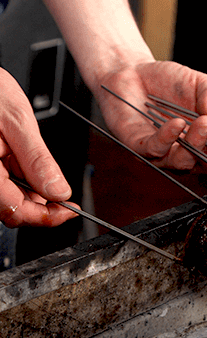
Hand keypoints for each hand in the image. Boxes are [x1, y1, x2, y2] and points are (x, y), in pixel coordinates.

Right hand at [0, 68, 79, 227]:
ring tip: (49, 183)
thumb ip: (37, 160)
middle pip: (10, 210)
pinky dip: (18, 185)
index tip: (70, 210)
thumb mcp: (17, 120)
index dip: (47, 217)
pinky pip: (0, 185)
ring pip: (5, 200)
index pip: (16, 211)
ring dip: (30, 198)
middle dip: (40, 209)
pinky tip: (31, 173)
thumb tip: (59, 191)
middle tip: (65, 200)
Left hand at [96, 61, 206, 170]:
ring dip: (197, 144)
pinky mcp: (138, 146)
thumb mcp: (200, 83)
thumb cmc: (168, 81)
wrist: (133, 70)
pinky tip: (178, 123)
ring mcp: (162, 153)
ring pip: (183, 161)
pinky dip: (168, 138)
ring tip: (203, 122)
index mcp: (204, 141)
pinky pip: (155, 149)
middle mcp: (185, 153)